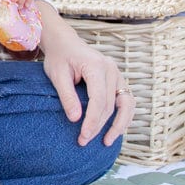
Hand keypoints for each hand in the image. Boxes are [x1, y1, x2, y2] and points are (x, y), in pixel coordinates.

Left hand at [37, 1, 135, 145]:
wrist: (65, 42)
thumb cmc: (59, 57)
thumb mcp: (57, 75)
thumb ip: (67, 96)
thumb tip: (75, 119)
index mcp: (96, 66)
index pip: (99, 99)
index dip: (92, 121)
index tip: (83, 136)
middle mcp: (111, 69)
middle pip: (110, 105)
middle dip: (98, 126)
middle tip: (84, 141)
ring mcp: (117, 73)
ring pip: (126, 104)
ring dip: (119, 125)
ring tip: (107, 141)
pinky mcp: (117, 79)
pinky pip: (126, 100)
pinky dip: (123, 115)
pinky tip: (115, 129)